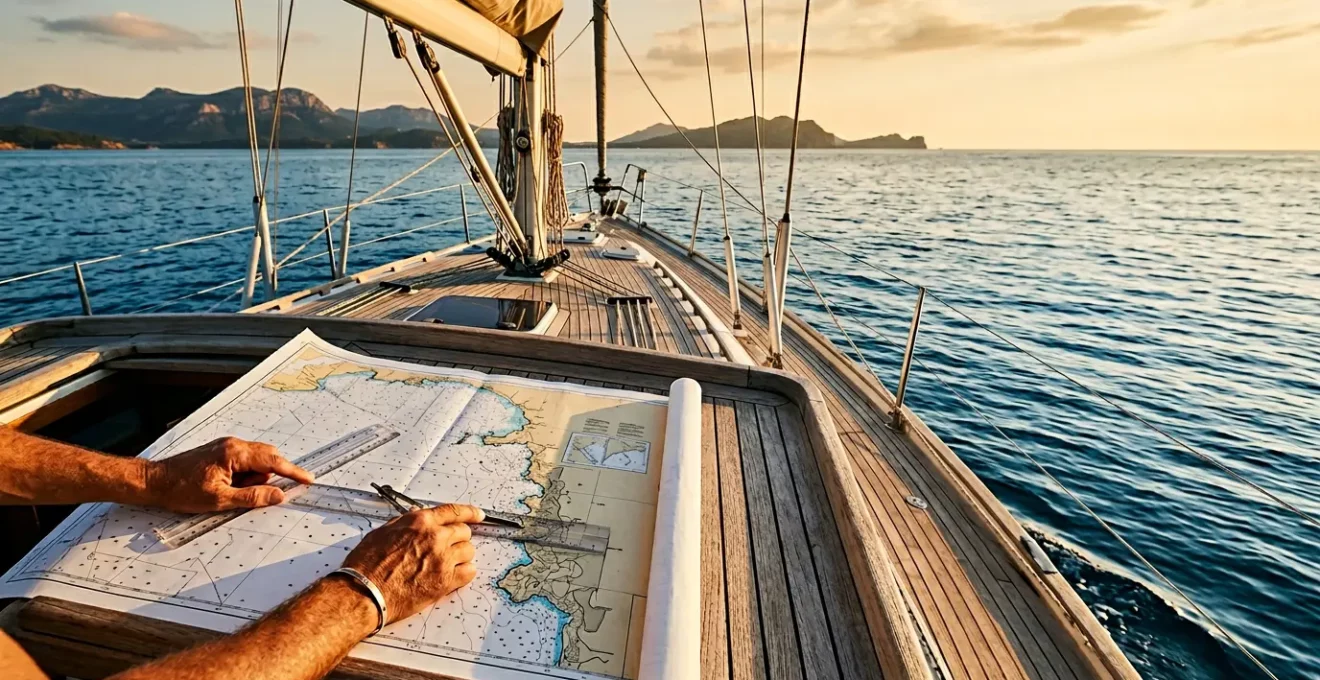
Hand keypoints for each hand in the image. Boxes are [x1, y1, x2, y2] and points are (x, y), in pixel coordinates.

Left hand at [145, 437, 313, 512]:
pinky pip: (243, 463)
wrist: (154, 481)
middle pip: (267, 458)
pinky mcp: (220, 453)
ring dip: (253, 480)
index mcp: (234, 453)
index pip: (273, 461)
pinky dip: (244, 476)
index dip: (292, 472)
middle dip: (269, 478)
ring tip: (232, 494)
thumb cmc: (181, 489)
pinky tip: (229, 489)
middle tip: (262, 496)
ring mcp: (226, 447)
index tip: (308, 480)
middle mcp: (233, 445)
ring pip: (255, 462)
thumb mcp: (220, 500)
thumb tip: (278, 495)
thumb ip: (253, 497)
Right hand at [341, 504, 481, 623]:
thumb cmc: (367, 565)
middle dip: (457, 539)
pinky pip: (469, 572)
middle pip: (464, 532)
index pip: (454, 511)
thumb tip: (418, 518)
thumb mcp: (383, 532)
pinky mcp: (445, 581)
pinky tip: (452, 576)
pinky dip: (464, 573)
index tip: (478, 515)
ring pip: (469, 552)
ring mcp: (442, 559)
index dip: (470, 513)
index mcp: (420, 522)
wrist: (364, 592)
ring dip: (461, 556)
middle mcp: (434, 537)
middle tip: (447, 548)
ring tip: (445, 564)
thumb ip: (405, 523)